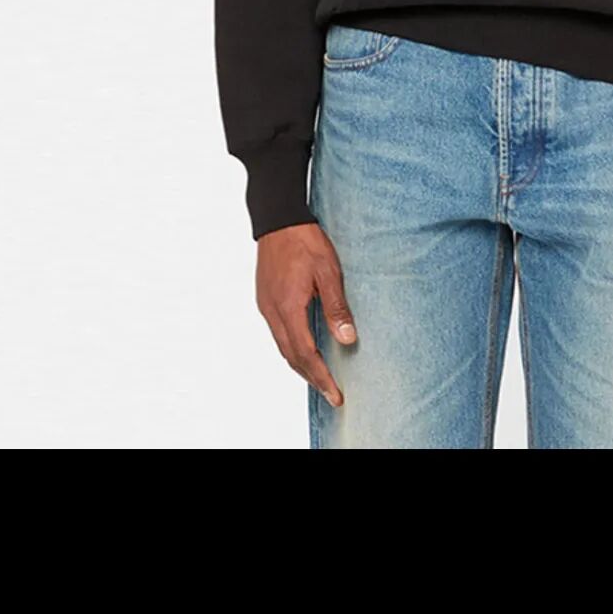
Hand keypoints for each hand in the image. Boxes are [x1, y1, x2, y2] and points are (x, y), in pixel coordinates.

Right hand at [256, 222, 356, 408]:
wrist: (278, 219)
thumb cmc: (305, 241)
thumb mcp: (329, 272)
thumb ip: (337, 308)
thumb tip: (347, 339)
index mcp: (288, 307)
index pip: (305, 354)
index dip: (321, 377)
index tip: (336, 394)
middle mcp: (273, 312)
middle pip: (291, 357)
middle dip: (312, 378)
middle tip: (331, 394)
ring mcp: (266, 306)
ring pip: (283, 347)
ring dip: (301, 365)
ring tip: (321, 378)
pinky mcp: (265, 299)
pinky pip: (279, 333)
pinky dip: (293, 348)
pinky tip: (305, 349)